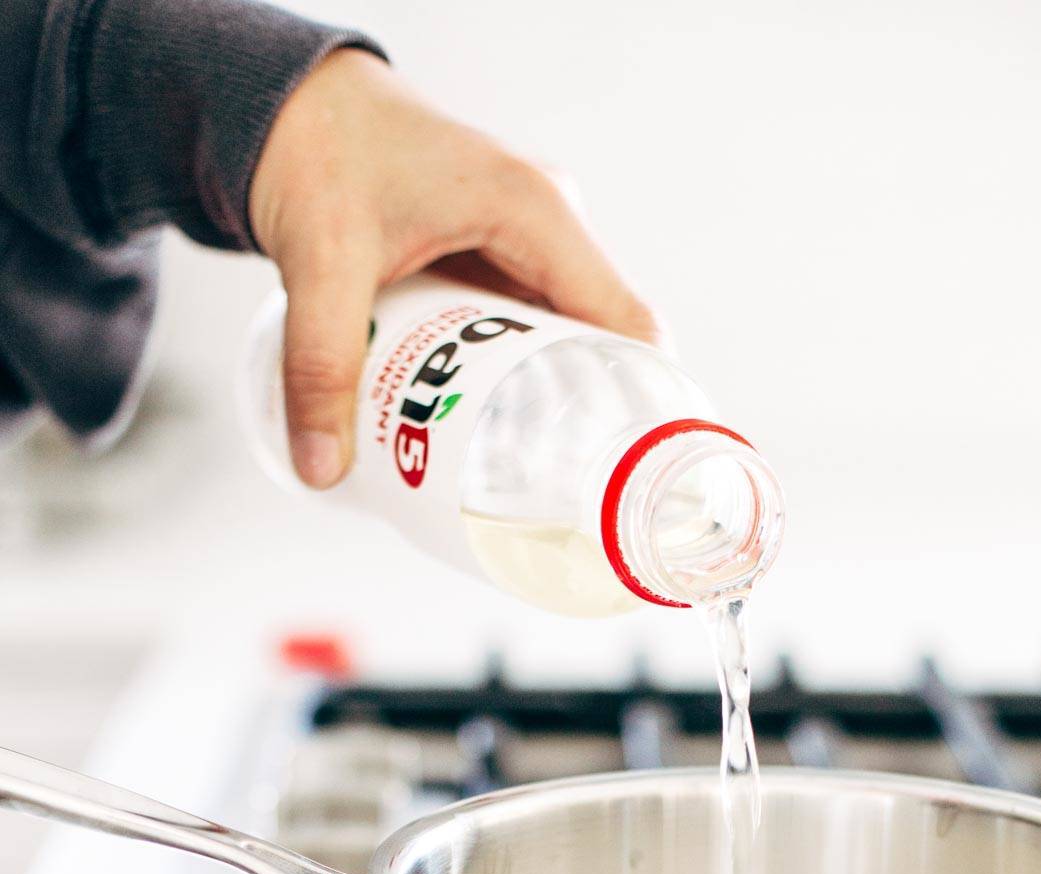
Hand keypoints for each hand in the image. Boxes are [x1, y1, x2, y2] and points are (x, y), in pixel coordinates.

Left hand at [249, 50, 658, 488]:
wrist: (289, 103)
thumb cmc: (317, 147)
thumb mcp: (320, 262)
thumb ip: (319, 365)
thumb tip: (322, 468)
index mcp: (535, 210)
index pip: (625, 321)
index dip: (638, 399)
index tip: (625, 473)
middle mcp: (546, 222)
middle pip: (601, 339)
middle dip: (588, 415)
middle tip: (562, 491)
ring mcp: (526, 240)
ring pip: (566, 337)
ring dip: (551, 400)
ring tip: (529, 474)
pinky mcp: (497, 256)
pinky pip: (529, 326)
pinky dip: (516, 375)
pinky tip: (492, 427)